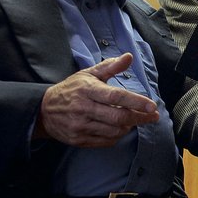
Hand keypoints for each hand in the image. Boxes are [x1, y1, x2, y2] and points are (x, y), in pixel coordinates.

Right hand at [34, 53, 158, 147]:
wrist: (44, 111)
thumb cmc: (71, 90)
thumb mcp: (88, 74)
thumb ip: (110, 67)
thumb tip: (129, 57)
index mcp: (87, 90)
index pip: (116, 96)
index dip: (136, 101)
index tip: (152, 105)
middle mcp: (83, 108)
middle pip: (118, 117)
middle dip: (140, 117)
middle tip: (153, 116)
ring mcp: (80, 126)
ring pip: (114, 131)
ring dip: (129, 126)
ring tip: (134, 119)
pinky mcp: (79, 139)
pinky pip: (106, 141)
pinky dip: (118, 135)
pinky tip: (120, 128)